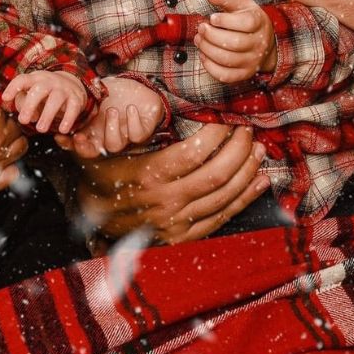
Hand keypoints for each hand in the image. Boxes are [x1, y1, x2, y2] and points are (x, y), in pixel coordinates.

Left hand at [1, 69, 88, 133]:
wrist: (72, 85)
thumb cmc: (44, 94)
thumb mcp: (32, 95)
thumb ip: (23, 104)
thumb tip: (27, 117)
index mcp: (35, 79)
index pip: (23, 79)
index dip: (13, 88)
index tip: (5, 99)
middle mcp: (50, 81)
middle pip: (40, 89)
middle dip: (30, 105)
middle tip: (23, 121)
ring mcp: (64, 89)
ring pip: (56, 99)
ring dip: (48, 115)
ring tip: (40, 129)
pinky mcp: (76, 98)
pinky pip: (73, 108)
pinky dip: (68, 119)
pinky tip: (62, 130)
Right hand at [60, 76, 165, 158]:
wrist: (141, 85)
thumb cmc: (116, 90)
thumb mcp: (97, 91)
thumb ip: (83, 96)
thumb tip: (66, 95)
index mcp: (94, 129)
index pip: (78, 143)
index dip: (68, 144)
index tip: (59, 136)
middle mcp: (107, 136)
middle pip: (92, 152)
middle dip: (83, 148)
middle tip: (78, 136)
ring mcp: (124, 135)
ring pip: (114, 145)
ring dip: (111, 128)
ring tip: (112, 110)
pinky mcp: (142, 131)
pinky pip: (137, 135)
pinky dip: (133, 122)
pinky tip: (131, 108)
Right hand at [75, 124, 269, 243]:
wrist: (92, 225)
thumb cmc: (98, 180)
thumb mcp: (93, 154)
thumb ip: (101, 134)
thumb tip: (95, 116)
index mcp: (148, 177)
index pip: (193, 153)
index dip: (216, 134)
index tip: (226, 117)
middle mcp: (166, 202)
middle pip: (215, 175)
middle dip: (238, 149)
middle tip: (247, 129)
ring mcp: (177, 223)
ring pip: (223, 196)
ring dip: (247, 171)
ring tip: (259, 149)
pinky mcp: (185, 236)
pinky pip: (222, 217)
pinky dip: (245, 198)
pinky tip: (261, 180)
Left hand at [195, 0, 274, 82]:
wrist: (265, 42)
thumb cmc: (248, 19)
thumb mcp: (241, 4)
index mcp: (259, 22)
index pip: (247, 23)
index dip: (226, 21)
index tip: (212, 18)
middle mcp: (259, 43)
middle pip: (235, 43)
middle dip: (212, 36)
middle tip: (201, 28)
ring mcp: (252, 61)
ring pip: (228, 60)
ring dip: (208, 49)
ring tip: (199, 40)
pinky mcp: (244, 74)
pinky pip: (225, 75)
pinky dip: (210, 67)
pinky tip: (204, 55)